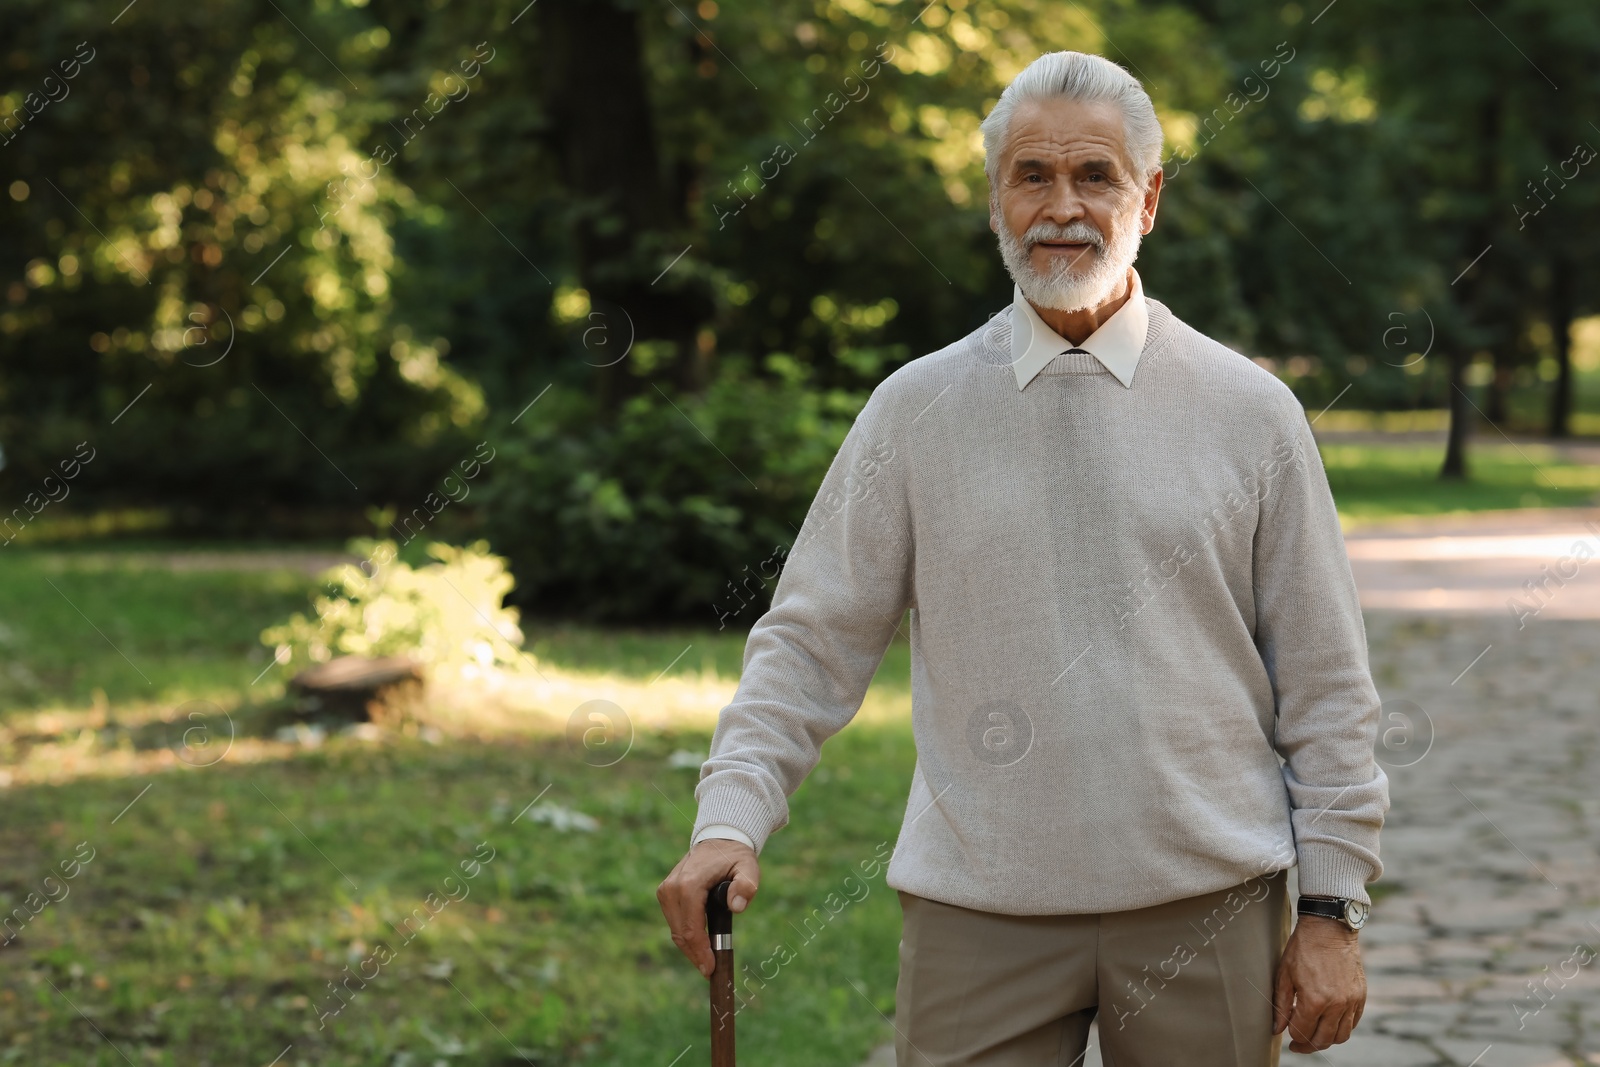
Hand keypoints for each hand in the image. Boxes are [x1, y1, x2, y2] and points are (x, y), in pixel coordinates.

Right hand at [657, 838, 760, 978]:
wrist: (719, 840)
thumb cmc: (735, 857)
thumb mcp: (748, 867)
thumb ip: (746, 886)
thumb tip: (736, 906)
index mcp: (689, 884)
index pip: (691, 928)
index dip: (700, 952)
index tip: (710, 969)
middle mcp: (672, 888)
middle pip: (681, 934)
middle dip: (695, 955)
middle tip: (710, 972)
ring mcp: (665, 891)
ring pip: (675, 930)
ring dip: (690, 948)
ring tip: (707, 962)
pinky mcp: (665, 894)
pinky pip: (674, 923)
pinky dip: (686, 936)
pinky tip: (699, 947)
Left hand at [1273, 915, 1365, 1053]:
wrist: (1329, 928)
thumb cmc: (1303, 949)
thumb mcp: (1284, 974)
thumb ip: (1280, 1004)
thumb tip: (1277, 1029)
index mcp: (1314, 1000)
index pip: (1302, 1032)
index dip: (1292, 1036)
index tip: (1287, 1035)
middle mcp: (1336, 1005)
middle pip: (1323, 1040)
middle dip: (1308, 1045)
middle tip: (1299, 1044)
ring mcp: (1351, 1001)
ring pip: (1341, 1036)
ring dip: (1327, 1040)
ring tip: (1315, 1034)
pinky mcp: (1360, 996)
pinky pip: (1353, 1022)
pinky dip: (1342, 1028)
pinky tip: (1330, 1022)